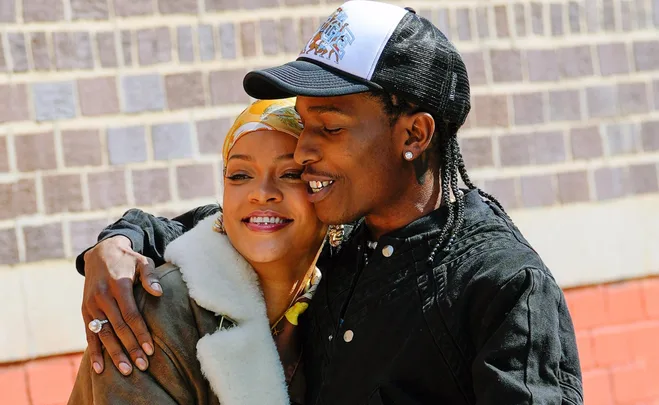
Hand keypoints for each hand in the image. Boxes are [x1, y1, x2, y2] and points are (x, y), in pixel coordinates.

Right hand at [81, 236, 161, 374]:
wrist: (101, 252)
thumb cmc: (128, 259)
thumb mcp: (142, 261)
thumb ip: (150, 276)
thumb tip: (159, 292)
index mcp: (118, 286)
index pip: (131, 315)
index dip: (140, 333)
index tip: (150, 350)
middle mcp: (102, 297)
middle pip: (118, 328)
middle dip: (130, 349)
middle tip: (142, 366)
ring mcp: (91, 305)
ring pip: (104, 334)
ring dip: (114, 354)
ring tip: (126, 370)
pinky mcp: (85, 310)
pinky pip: (89, 334)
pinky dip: (94, 351)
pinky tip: (100, 368)